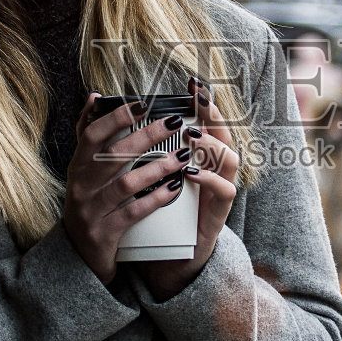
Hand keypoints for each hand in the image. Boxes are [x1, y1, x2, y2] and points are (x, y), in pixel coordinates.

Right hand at [62, 94, 190, 283]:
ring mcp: (91, 210)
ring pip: (126, 183)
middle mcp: (81, 186)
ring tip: (182, 156)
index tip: (141, 104)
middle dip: (146, 136)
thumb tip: (95, 96)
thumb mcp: (83, 171)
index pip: (92, 135)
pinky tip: (174, 188)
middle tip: (174, 123)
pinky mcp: (104, 232)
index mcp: (77, 167)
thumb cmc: (89, 204)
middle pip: (113, 155)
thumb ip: (89, 135)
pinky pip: (133, 212)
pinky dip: (155, 199)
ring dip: (156, 167)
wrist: (79, 256)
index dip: (115, 118)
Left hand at [138, 77, 239, 301]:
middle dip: (213, 113)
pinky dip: (208, 179)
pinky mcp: (218, 213)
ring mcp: (220, 190)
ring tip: (191, 135)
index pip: (206, 123)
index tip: (192, 83)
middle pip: (225, 133)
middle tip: (199, 97)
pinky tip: (189, 172)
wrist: (168, 256)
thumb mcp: (144, 176)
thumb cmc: (156, 211)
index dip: (203, 102)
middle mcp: (215, 170)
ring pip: (230, 159)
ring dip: (211, 144)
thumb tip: (112, 119)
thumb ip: (137, 150)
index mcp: (199, 158)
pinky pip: (224, 191)